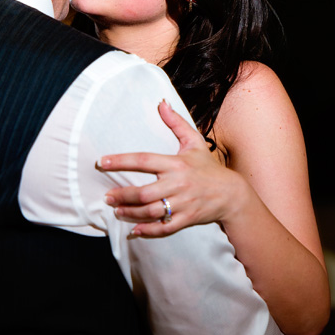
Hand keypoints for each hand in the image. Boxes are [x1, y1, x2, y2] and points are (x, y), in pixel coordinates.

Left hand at [99, 101, 244, 236]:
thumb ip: (176, 123)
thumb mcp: (195, 142)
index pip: (144, 160)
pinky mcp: (187, 219)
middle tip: (107, 196)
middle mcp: (178, 183)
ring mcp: (183, 203)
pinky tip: (135, 231)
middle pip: (144, 192)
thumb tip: (161, 103)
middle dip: (122, 195)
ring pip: (152, 211)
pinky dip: (148, 231)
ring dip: (131, 213)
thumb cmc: (209, 167)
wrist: (232, 194)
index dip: (121, 161)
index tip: (102, 162)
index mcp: (176, 164)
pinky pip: (165, 228)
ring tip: (117, 211)